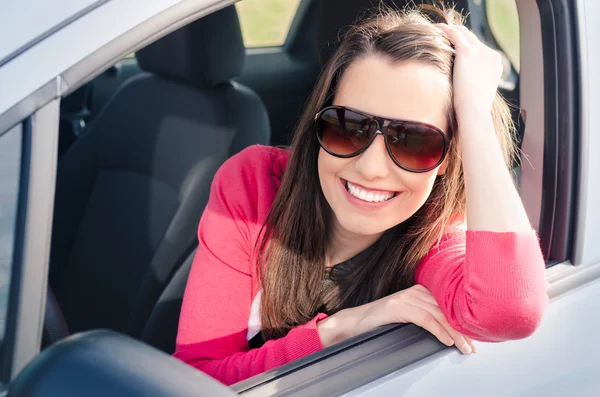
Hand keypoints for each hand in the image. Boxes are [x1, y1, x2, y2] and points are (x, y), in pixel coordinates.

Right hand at [317, 284, 475, 354]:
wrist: (352, 323)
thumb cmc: (379, 323)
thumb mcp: (406, 317)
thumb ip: (425, 317)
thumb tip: (448, 331)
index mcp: (418, 291)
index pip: (447, 304)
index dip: (462, 321)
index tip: (474, 336)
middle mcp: (414, 291)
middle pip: (446, 309)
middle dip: (462, 329)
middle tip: (473, 346)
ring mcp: (405, 298)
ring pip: (438, 314)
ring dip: (454, 333)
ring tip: (464, 347)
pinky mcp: (397, 307)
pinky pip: (425, 319)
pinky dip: (439, 330)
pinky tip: (447, 341)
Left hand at [436, 24, 502, 119]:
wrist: (474, 110)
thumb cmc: (473, 109)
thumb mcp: (477, 93)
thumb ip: (474, 83)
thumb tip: (464, 85)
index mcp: (495, 63)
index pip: (480, 48)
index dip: (466, 45)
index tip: (453, 46)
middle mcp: (491, 54)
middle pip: (472, 38)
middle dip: (458, 35)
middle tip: (443, 35)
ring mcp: (480, 51)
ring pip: (463, 33)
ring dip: (451, 30)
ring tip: (437, 30)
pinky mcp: (467, 52)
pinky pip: (454, 34)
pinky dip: (445, 30)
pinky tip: (436, 29)